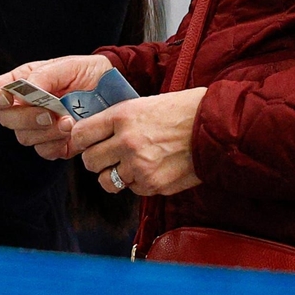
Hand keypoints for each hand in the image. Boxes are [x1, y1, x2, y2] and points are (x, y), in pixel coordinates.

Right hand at [0, 56, 114, 159]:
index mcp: (20, 83)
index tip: (7, 98)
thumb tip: (27, 90)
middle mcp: (24, 107)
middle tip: (51, 113)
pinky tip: (72, 133)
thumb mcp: (68, 65)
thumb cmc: (88, 72)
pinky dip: (57, 145)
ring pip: (25, 138)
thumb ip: (44, 75)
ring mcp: (38, 127)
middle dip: (27, 118)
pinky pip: (45, 152)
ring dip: (46, 132)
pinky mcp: (55, 144)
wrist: (115, 92)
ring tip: (70, 122)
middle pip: (6, 119)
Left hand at [68, 87, 206, 196]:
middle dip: (96, 159)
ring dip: (113, 175)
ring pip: (107, 181)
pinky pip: (132, 189)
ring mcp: (140, 166)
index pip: (80, 134)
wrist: (214, 127)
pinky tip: (151, 169)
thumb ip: (117, 121)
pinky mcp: (154, 185)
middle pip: (89, 161)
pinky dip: (137, 183)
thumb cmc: (181, 111)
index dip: (79, 140)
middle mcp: (127, 142)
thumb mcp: (142, 104)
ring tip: (127, 165)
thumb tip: (94, 132)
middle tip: (106, 155)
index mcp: (122, 116)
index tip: (84, 142)